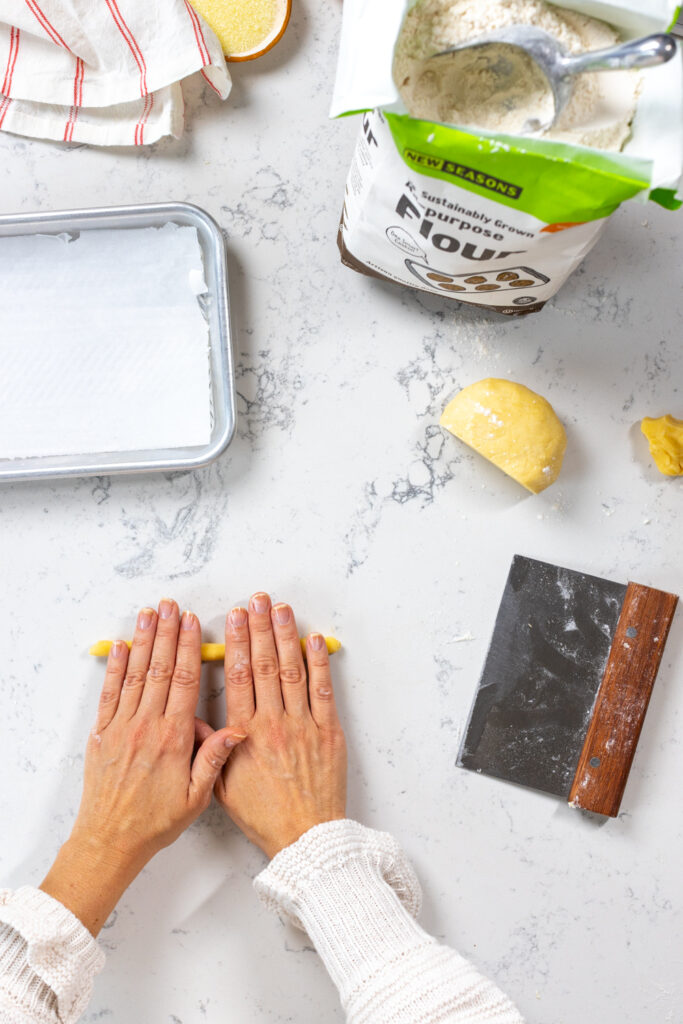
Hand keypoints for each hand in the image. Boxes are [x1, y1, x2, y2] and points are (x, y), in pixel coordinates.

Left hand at [40, 600, 245, 934]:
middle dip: (167, 633)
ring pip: (135, 674)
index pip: (184, 682)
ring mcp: (121, 727)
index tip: (193, 623)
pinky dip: (115, 666)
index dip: (188, 648)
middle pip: (159, 669)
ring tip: (149, 613)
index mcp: (173, 739)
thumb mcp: (196, 796)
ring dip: (143, 640)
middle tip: (172, 605)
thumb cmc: (156, 821)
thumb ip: (214, 758)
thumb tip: (237, 729)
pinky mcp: (102, 733)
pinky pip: (110, 692)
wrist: (110, 840)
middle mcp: (146, 726)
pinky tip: (121, 645)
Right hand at [203, 592, 346, 859]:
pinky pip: (323, 690)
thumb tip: (194, 719)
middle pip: (265, 666)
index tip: (233, 617)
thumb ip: (209, 749)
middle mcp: (274, 724)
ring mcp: (303, 726)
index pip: (239, 678)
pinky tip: (313, 639)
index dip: (236, 643)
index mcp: (245, 735)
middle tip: (257, 599)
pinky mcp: (329, 732)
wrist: (306, 837)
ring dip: (286, 635)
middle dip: (260, 628)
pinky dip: (319, 662)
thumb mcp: (221, 787)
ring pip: (293, 671)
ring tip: (281, 608)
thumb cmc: (263, 814)